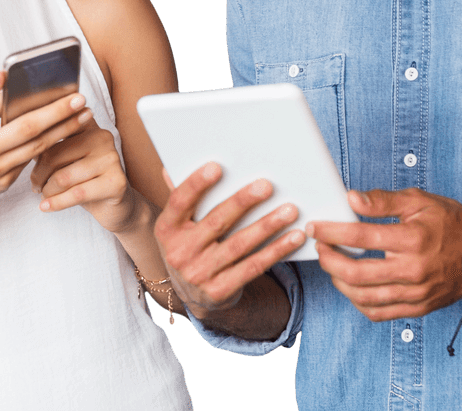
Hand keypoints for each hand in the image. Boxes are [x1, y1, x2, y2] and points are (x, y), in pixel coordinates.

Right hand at [0, 71, 88, 221]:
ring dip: (64, 128)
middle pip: (23, 129)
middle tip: (78, 97)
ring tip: (84, 112)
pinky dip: (53, 143)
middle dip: (55, 112)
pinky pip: (32, 159)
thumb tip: (19, 89)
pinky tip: (70, 131)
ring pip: (36, 146)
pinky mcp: (5, 182)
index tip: (1, 72)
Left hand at [30, 114, 139, 232]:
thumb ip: (47, 146)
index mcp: (88, 125)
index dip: (35, 140)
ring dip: (47, 191)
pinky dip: (56, 203)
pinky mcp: (115, 182)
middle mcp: (102, 137)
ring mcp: (111, 158)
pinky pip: (77, 193)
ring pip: (63, 177)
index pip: (55, 127)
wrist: (115, 205)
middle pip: (54, 154)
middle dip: (38, 174)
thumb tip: (17, 140)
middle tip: (35, 185)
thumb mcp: (66, 159)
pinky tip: (45, 207)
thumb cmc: (84, 179)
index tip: (19, 151)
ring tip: (45, 195)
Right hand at [154, 162, 304, 319]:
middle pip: (216, 222)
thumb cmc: (189, 245)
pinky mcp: (220, 291)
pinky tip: (294, 237)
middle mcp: (179, 253)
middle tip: (266, 185)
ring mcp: (199, 274)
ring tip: (289, 210)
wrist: (191, 295)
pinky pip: (253, 267)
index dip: (196, 184)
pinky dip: (276, 250)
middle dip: (243, 202)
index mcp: (167, 229)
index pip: (179, 202)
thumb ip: (181, 198)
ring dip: (267, 225)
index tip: (216, 166)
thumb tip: (170, 169)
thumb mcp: (178, 225)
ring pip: (239, 244)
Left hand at [308, 188, 461, 321]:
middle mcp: (414, 269)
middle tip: (319, 248)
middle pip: (357, 272)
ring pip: (364, 297)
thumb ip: (383, 200)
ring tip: (332, 265)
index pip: (361, 236)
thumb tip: (351, 199)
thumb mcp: (418, 201)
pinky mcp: (419, 308)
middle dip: (329, 260)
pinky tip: (351, 286)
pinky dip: (358, 302)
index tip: (316, 228)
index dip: (332, 231)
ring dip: (339, 282)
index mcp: (412, 239)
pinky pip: (379, 313)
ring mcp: (416, 293)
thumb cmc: (451, 223)